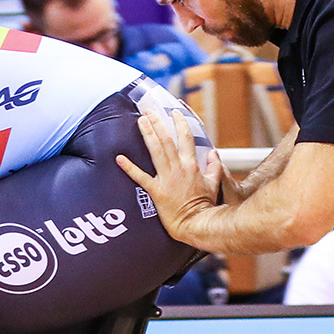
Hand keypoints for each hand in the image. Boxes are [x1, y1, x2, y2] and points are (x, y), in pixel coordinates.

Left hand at [116, 109, 218, 244]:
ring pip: (155, 151)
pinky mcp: (156, 191)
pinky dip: (129, 167)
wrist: (195, 223)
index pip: (186, 137)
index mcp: (192, 165)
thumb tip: (214, 153)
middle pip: (167, 139)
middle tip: (149, 110)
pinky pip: (140, 177)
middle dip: (158, 122)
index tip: (173, 111)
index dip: (179, 122)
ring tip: (140, 121)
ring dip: (147, 134)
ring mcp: (166, 179)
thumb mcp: (213, 183)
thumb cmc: (205, 205)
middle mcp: (178, 168)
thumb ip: (214, 166)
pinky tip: (119, 157)